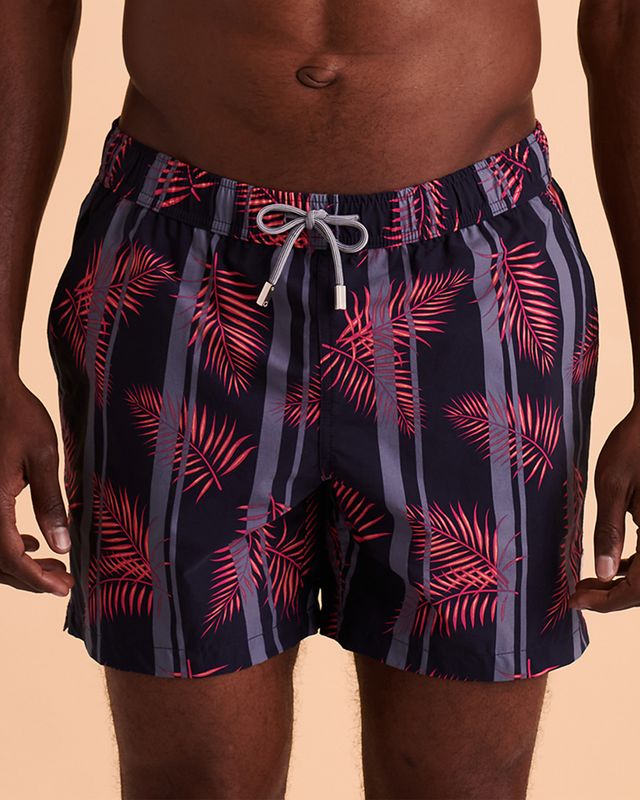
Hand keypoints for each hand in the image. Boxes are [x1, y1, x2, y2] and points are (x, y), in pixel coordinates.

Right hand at [0, 374, 72, 596]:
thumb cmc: (18, 416)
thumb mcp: (43, 458)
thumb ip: (51, 503)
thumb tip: (62, 546)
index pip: (10, 557)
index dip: (37, 579)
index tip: (64, 589)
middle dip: (31, 577)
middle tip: (65, 582)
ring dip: (20, 564)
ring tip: (55, 567)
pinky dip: (8, 545)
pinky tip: (33, 541)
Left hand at [570, 405, 639, 612]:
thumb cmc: (633, 447)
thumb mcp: (612, 487)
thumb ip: (608, 532)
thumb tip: (604, 574)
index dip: (607, 602)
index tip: (575, 602)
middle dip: (612, 597)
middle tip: (577, 595)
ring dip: (623, 584)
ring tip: (588, 584)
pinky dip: (636, 566)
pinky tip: (614, 565)